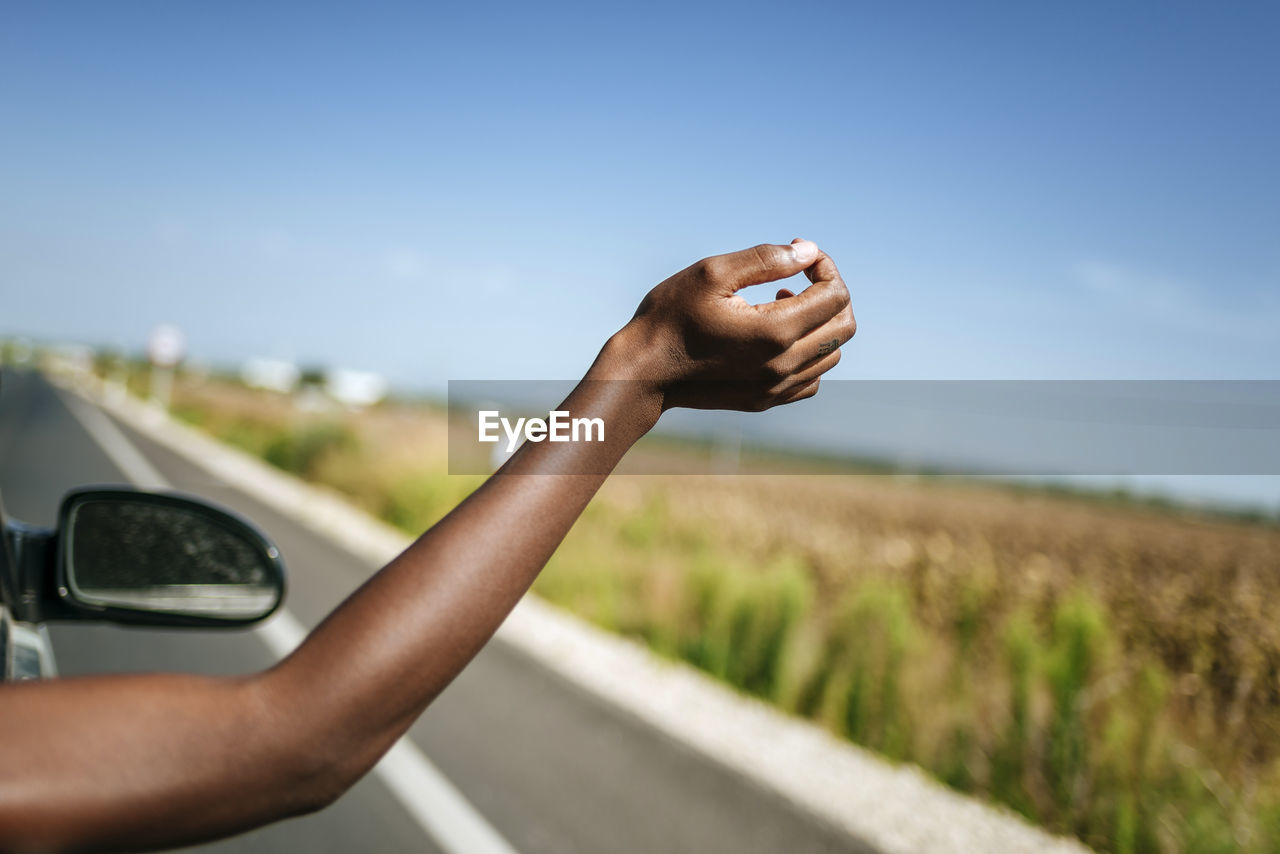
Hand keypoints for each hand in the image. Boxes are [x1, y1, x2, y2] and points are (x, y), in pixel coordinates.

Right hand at [616, 239, 854, 411]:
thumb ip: (766, 260)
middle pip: (844, 326)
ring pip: (832, 354)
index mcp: (774, 331)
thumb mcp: (712, 274)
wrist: (642, 372)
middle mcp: (783, 365)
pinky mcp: (765, 401)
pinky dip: (809, 354)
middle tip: (798, 276)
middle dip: (831, 293)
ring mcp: (776, 388)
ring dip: (820, 323)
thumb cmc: (670, 317)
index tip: (798, 256)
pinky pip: (811, 379)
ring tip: (783, 303)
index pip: (835, 295)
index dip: (824, 267)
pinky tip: (779, 337)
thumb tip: (808, 251)